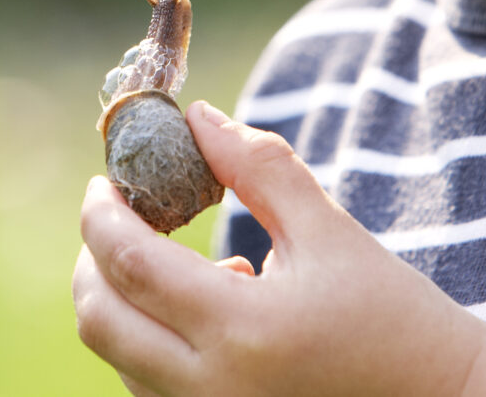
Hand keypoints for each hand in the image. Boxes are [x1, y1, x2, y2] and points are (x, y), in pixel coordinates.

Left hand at [72, 101, 485, 396]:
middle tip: (116, 214)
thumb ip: (259, 167)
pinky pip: (146, 386)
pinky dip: (148, 340)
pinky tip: (204, 312)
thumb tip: (197, 116)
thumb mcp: (329, 231)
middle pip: (100, 321)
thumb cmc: (392, 314)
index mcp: (243, 330)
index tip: (105, 180)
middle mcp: (212, 391)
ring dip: (121, 299)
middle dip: (93, 257)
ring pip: (117, 357)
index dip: (101, 215)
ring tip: (179, 262)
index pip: (131, 265)